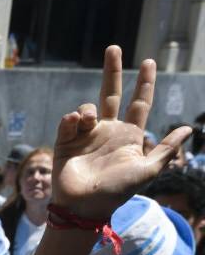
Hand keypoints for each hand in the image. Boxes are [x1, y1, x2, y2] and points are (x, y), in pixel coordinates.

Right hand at [51, 46, 190, 219]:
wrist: (84, 206)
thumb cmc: (118, 192)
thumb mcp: (148, 171)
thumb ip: (166, 149)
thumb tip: (189, 128)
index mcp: (129, 136)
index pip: (139, 103)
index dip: (145, 83)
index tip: (149, 62)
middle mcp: (108, 131)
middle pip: (112, 94)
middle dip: (113, 71)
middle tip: (113, 48)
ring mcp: (86, 135)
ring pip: (89, 107)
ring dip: (89, 109)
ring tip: (89, 121)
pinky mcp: (66, 141)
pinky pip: (69, 121)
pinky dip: (73, 119)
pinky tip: (77, 125)